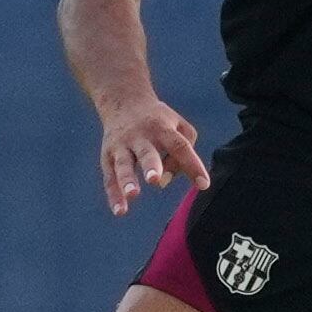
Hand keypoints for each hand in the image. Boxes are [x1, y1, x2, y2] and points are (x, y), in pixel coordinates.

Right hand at [97, 96, 210, 215]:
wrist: (122, 101)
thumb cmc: (158, 120)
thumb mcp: (177, 124)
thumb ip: (183, 150)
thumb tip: (166, 180)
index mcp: (162, 128)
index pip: (180, 146)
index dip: (192, 165)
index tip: (203, 185)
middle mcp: (140, 136)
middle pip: (147, 152)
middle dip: (151, 166)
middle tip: (155, 180)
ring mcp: (122, 146)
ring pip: (123, 164)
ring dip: (127, 180)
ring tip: (133, 194)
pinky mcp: (108, 156)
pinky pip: (110, 177)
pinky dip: (114, 195)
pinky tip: (120, 211)